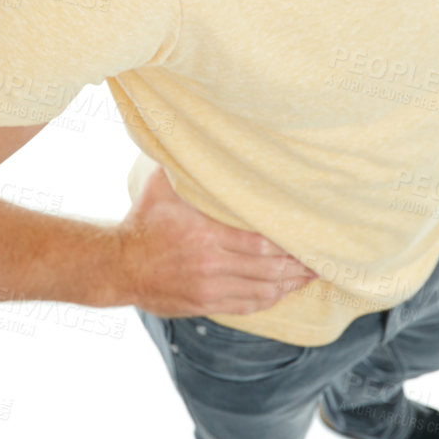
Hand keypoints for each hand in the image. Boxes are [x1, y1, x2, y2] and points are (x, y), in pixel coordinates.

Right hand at [114, 163, 319, 317]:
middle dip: (297, 267)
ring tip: (309, 277)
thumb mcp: (162, 185)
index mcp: (205, 235)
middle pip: (268, 270)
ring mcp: (208, 288)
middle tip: (321, 261)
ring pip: (260, 291)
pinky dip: (268, 299)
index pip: (260, 244)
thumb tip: (203, 133)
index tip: (309, 239)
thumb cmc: (143, 220)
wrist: (117, 264)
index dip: (289, 245)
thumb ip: (187, 165)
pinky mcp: (203, 303)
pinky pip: (245, 306)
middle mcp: (210, 264)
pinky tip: (282, 292)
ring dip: (289, 285)